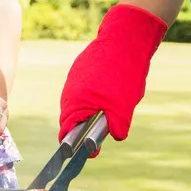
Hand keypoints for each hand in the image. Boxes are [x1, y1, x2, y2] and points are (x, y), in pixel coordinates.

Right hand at [58, 4, 167, 143]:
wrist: (124, 39)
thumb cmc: (122, 76)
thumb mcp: (123, 109)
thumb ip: (116, 128)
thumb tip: (112, 137)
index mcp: (74, 104)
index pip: (66, 133)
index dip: (76, 146)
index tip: (91, 151)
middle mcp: (69, 92)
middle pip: (73, 118)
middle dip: (88, 126)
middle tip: (108, 126)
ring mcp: (74, 79)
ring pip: (79, 102)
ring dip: (92, 109)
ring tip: (114, 105)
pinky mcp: (81, 69)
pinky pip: (84, 89)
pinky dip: (95, 94)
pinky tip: (112, 89)